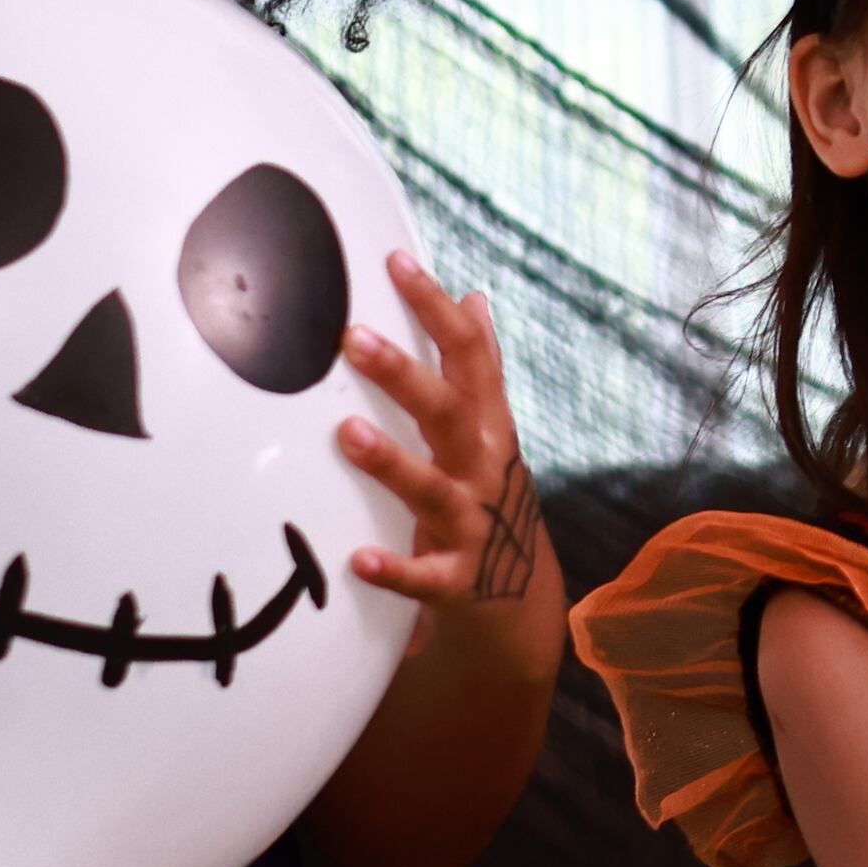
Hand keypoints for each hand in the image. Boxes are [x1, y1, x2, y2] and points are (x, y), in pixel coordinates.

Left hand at [336, 253, 537, 611]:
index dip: (435, 307)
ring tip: (347, 433)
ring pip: (433, 490)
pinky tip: (360, 561)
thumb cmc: (487, 498)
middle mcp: (484, 470)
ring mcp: (473, 527)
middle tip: (352, 338)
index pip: (469, 355)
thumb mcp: (491, 431)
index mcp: (490, 428)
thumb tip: (474, 297)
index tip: (394, 261)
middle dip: (403, 374)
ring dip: (392, 462)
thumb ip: (479, 369)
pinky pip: (424, 578)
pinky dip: (395, 571)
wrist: (520, 604)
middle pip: (449, 413)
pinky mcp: (457, 583)